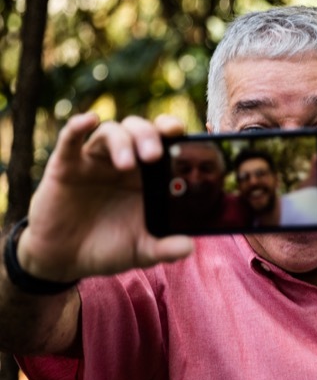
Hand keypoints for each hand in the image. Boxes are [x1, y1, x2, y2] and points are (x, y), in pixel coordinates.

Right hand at [19, 112, 192, 281]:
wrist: (66, 260)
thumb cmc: (110, 248)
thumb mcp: (141, 250)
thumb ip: (165, 248)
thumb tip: (188, 248)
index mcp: (148, 176)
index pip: (166, 143)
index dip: (176, 134)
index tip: (185, 138)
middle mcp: (125, 162)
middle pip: (141, 131)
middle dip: (150, 136)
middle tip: (154, 156)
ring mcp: (95, 162)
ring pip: (112, 132)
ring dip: (122, 141)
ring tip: (126, 164)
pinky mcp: (66, 166)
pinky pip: (71, 139)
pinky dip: (78, 126)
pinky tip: (89, 120)